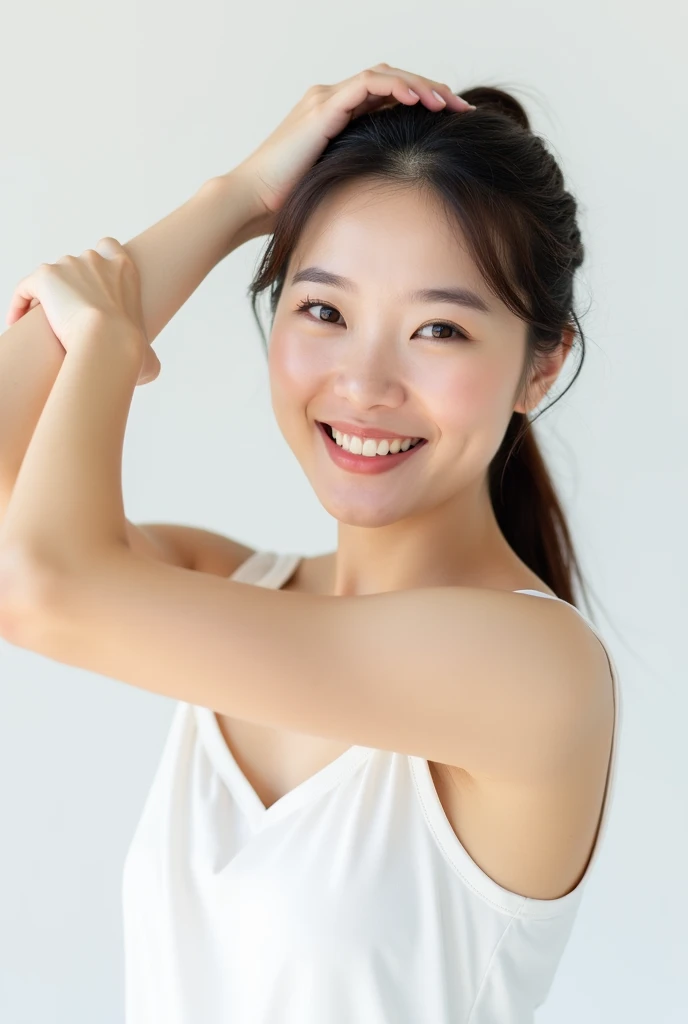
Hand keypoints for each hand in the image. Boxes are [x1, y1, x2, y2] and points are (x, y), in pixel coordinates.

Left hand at [5, 237, 160, 385]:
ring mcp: (68, 265)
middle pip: (74, 264)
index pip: (108, 247)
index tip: (91, 284)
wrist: (110, 341)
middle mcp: (95, 260)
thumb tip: (149, 367)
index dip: (97, 262)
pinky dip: (19, 303)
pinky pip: (25, 288)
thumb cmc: (131, 351)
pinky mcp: (45, 277)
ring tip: (40, 325)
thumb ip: (147, 354)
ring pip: (49, 279)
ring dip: (45, 297)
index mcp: (125, 269)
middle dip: (69, 286)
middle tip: (66, 315)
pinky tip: (17, 322)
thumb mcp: (149, 354)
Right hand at [231, 63, 474, 231]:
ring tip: (447, 103)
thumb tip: (398, 198)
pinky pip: (367, 85)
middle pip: (391, 79)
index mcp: (335, 117)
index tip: (452, 120)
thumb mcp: (336, 187)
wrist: (251, 202)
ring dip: (420, 86)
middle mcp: (331, 101)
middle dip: (430, 90)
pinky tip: (418, 101)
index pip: (387, 95)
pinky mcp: (323, 109)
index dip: (422, 101)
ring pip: (384, 75)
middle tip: (462, 109)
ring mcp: (326, 101)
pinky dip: (395, 87)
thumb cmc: (286, 205)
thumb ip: (361, 178)